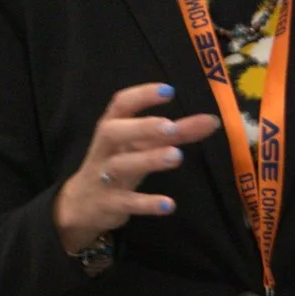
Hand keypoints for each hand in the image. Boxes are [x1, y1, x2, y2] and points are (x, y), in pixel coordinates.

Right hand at [51, 83, 220, 254]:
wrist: (82, 204)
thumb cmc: (118, 164)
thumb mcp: (141, 146)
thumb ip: (176, 133)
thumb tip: (212, 121)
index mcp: (112, 127)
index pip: (121, 104)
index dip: (142, 95)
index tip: (169, 90)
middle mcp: (105, 149)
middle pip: (114, 132)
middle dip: (142, 127)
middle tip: (171, 126)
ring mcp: (105, 177)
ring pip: (122, 166)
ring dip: (148, 160)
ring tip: (177, 156)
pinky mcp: (110, 204)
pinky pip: (127, 203)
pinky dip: (147, 204)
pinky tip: (169, 205)